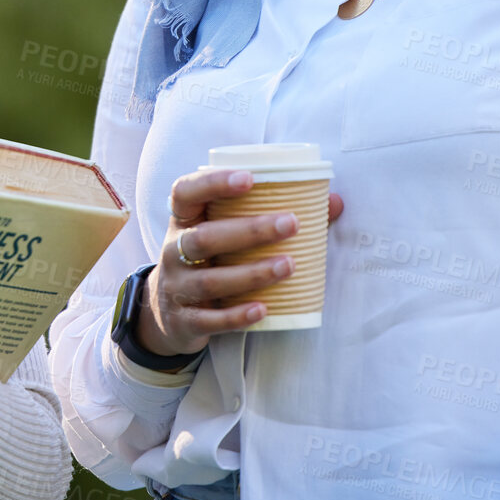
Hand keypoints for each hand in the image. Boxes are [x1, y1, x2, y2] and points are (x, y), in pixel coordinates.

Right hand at [137, 168, 344, 359]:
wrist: (166, 315)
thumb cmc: (208, 261)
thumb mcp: (222, 235)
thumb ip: (269, 216)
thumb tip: (334, 202)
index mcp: (183, 222)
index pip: (186, 192)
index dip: (213, 182)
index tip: (249, 178)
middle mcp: (174, 251)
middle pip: (205, 237)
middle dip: (249, 230)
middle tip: (291, 223)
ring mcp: (176, 287)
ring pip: (210, 280)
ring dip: (252, 273)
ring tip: (289, 265)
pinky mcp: (184, 321)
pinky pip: (210, 319)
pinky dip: (237, 315)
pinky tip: (264, 309)